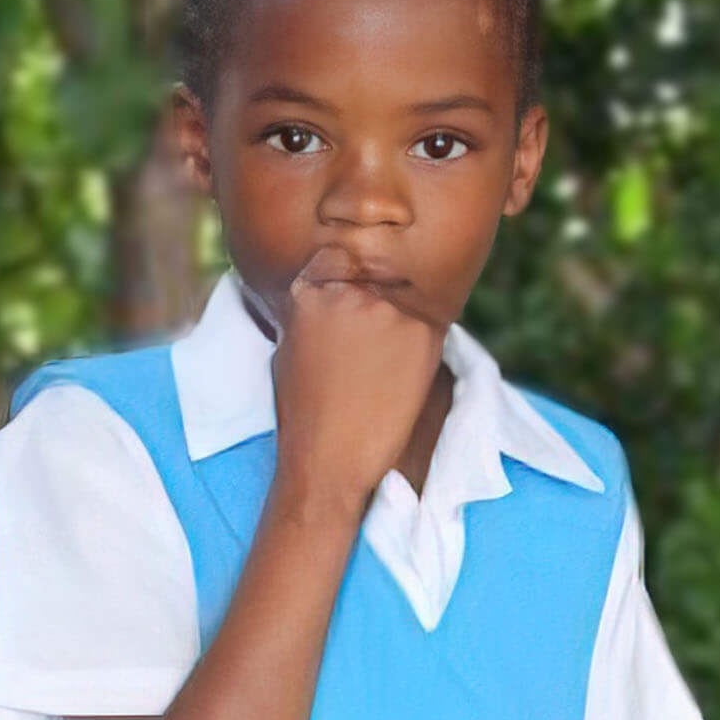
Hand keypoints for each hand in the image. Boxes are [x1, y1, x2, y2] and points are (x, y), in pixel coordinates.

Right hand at [268, 246, 446, 509]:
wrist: (330, 460)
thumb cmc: (304, 413)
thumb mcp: (291, 348)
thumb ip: (314, 312)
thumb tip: (335, 293)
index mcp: (309, 294)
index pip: (337, 258)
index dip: (350, 274)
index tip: (356, 294)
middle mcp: (348, 292)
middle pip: (376, 278)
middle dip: (379, 303)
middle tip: (375, 347)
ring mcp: (386, 310)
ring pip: (405, 301)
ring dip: (401, 326)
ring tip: (383, 369)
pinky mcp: (422, 331)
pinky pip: (429, 325)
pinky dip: (421, 347)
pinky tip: (401, 377)